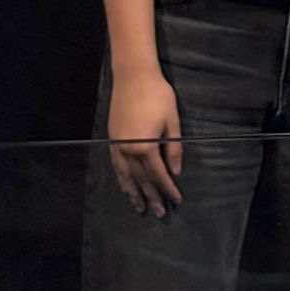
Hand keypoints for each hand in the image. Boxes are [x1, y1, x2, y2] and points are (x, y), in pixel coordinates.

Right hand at [107, 67, 184, 215]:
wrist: (133, 76)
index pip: (159, 175)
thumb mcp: (172, 120)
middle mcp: (129, 152)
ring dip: (134, 194)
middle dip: (152, 198)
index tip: (177, 200)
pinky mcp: (112, 140)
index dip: (168, 189)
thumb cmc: (157, 95)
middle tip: (160, 214)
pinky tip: (125, 187)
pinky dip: (122, 180)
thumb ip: (174, 148)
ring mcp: (118, 147)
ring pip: (126, 178)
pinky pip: (117, 168)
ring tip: (140, 209)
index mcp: (146, 148)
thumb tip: (175, 171)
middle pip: (142, 181)